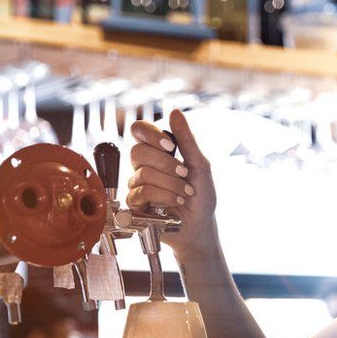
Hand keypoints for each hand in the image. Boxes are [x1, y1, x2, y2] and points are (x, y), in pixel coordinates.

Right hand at [127, 110, 217, 255]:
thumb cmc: (201, 196)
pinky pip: (142, 192)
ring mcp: (137, 183)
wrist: (200, 225)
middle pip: (138, 152)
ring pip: (143, 173)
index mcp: (157, 150)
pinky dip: (165, 196)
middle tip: (184, 174)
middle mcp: (144, 165)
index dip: (150, 134)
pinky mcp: (135, 203)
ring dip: (171, 184)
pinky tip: (177, 201)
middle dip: (166, 164)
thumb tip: (174, 112)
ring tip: (185, 193)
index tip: (170, 145)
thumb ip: (187, 140)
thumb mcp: (200, 165)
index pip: (139, 130)